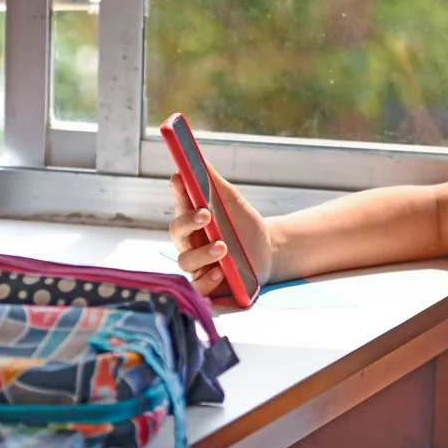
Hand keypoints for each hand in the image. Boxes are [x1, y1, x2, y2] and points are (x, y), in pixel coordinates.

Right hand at [167, 166, 273, 297]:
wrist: (269, 251)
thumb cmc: (245, 225)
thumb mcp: (232, 202)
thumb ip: (215, 183)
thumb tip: (199, 159)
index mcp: (194, 220)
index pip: (180, 204)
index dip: (177, 192)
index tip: (179, 177)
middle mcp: (191, 242)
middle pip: (177, 232)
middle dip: (188, 221)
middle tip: (206, 214)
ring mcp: (198, 264)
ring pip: (185, 261)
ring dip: (201, 253)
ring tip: (222, 247)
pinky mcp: (208, 285)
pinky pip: (198, 288)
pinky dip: (207, 281)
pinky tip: (221, 272)